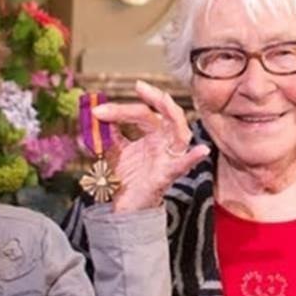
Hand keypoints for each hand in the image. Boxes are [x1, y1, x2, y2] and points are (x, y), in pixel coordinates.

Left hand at [92, 80, 209, 213]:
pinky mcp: (167, 175)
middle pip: (162, 116)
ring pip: (179, 132)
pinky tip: (201, 150)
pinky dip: (192, 158)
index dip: (120, 109)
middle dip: (152, 99)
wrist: (123, 209)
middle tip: (139, 87)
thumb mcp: (112, 151)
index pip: (142, 113)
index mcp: (152, 135)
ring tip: (165, 101)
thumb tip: (94, 114)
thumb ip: (106, 133)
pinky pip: (183, 166)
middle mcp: (163, 143)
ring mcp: (167, 158)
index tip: (97, 110)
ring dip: (172, 115)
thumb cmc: (124, 179)